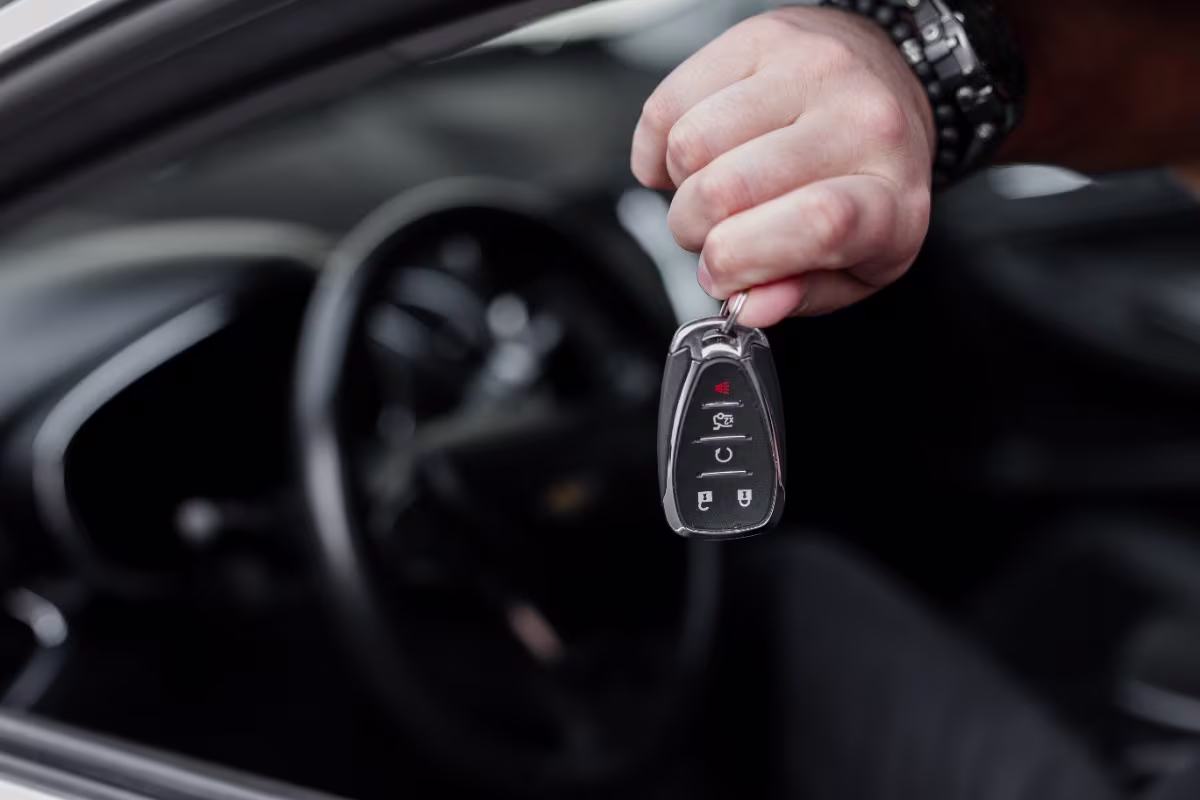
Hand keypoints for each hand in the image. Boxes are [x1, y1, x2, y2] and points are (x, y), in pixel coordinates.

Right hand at [631, 7, 935, 326]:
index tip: (724, 275)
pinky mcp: (762, 38)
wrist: (887, 88)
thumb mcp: (856, 265)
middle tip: (715, 235)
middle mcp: (861, 121)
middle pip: (730, 189)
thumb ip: (800, 295)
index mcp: (891, 195)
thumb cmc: (867, 183)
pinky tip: (690, 157)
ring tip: (710, 188)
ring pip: (690, 144)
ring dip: (680, 185)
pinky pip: (670, 103)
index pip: (820, 222)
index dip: (746, 259)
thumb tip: (750, 306)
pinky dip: (659, 144)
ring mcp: (810, 70)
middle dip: (696, 232)